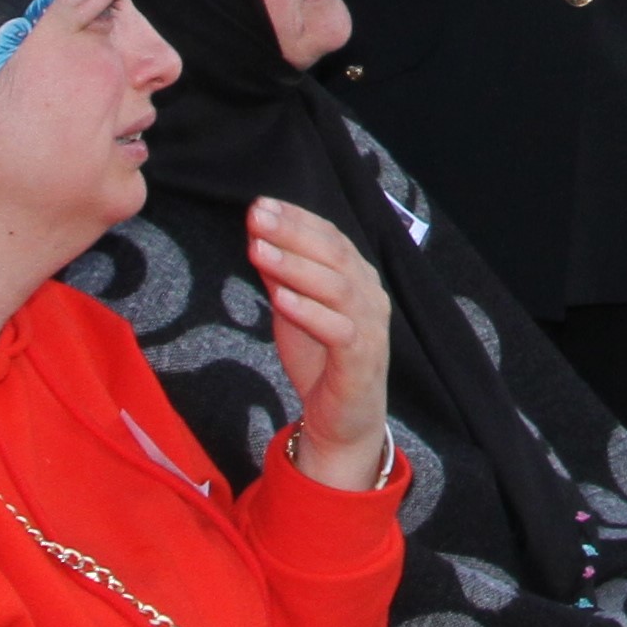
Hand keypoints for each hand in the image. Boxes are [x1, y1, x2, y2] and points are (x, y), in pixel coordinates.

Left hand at [248, 198, 394, 488]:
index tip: (260, 204)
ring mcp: (370, 327)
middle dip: (293, 232)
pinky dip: (310, 312)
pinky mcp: (362, 359)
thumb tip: (257, 234)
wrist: (342, 422)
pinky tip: (280, 299)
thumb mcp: (293, 310)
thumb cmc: (320, 360)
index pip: (330, 236)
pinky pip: (340, 330)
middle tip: (256, 217)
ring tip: (259, 251)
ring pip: (338, 286)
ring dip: (296, 266)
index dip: (296, 218)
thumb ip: (282, 275)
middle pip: (335, 253)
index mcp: (357, 277)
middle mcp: (370, 296)